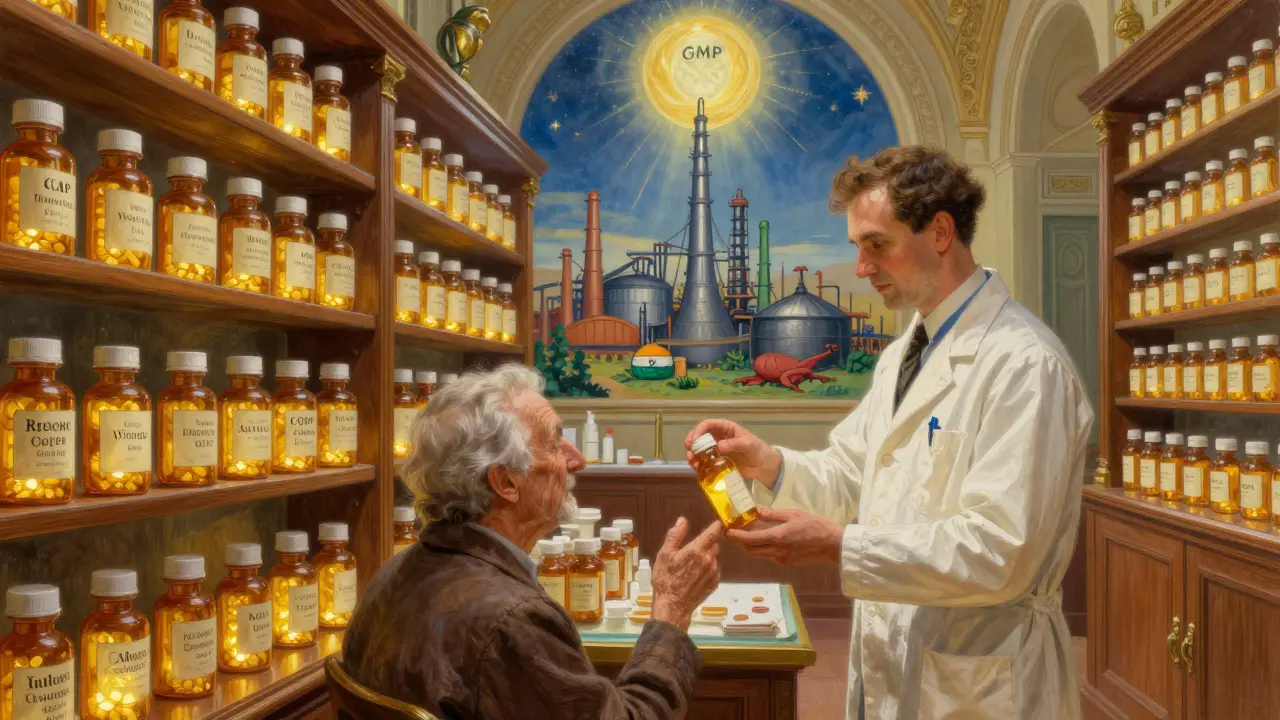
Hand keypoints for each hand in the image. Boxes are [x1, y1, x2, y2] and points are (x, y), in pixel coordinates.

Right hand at [650, 517, 723, 631]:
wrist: (673, 606)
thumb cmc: (666, 579)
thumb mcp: (664, 554)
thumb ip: (675, 535)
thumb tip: (682, 520)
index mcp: (696, 550)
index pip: (713, 532)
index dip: (716, 526)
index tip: (716, 524)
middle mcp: (709, 559)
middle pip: (715, 545)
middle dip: (707, 544)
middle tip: (693, 550)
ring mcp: (713, 572)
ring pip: (714, 558)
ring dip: (707, 557)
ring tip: (692, 566)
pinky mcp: (715, 583)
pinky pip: (714, 570)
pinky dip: (708, 569)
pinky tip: (696, 576)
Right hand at [684, 419, 781, 487]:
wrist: (764, 467)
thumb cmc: (758, 451)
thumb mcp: (748, 445)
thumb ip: (734, 444)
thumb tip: (718, 446)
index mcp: (726, 428)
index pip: (708, 424)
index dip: (699, 431)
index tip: (694, 441)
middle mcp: (719, 436)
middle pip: (700, 435)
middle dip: (692, 442)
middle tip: (689, 451)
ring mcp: (717, 449)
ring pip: (700, 448)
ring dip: (693, 453)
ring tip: (692, 461)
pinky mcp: (717, 461)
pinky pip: (704, 460)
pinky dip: (698, 463)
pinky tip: (697, 468)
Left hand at [725, 507, 843, 565]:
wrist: (833, 545)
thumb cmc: (815, 525)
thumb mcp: (793, 514)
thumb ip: (772, 514)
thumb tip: (756, 510)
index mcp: (778, 537)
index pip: (749, 540)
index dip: (735, 537)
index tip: (726, 531)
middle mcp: (777, 551)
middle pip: (750, 550)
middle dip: (739, 543)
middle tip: (733, 532)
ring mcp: (782, 559)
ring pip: (759, 555)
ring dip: (750, 546)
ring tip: (746, 534)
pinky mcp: (787, 563)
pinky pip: (769, 556)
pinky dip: (762, 549)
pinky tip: (764, 539)